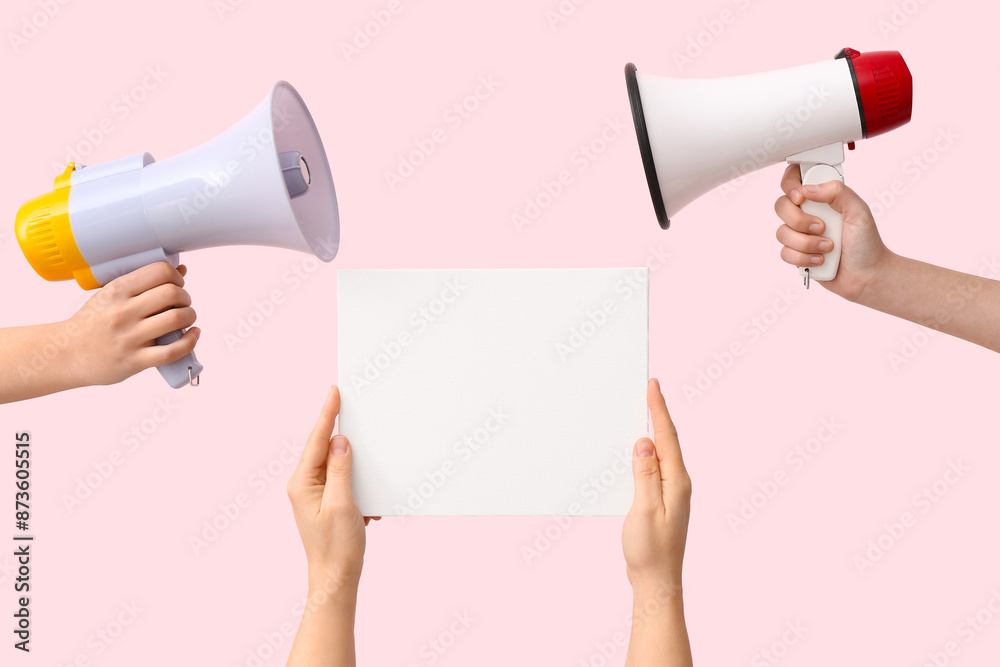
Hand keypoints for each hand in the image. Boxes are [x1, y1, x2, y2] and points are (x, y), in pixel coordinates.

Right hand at [65, 262, 198, 384]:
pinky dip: (190, 341)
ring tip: (186, 318)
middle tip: (182, 303)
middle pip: (172, 294)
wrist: (66, 354)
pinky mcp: (135, 361)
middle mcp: (123, 312)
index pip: (160, 271)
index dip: (176, 277)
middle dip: (185, 297)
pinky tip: (192, 334)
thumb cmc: (92, 323)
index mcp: (117, 291)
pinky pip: (172, 351)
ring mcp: (129, 337)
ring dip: (190, 316)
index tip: (176, 284)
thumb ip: (143, 283)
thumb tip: (181, 268)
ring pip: (176, 319)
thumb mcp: (110, 296)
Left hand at [287, 386, 378, 596]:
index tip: (334, 392)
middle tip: (351, 408)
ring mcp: (314, 495)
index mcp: (302, 483)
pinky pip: (342, 481)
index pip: (316, 441)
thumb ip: (340, 469)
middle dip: (341, 434)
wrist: (335, 579)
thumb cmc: (337, 547)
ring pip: (336, 465)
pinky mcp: (326, 503)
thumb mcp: (342, 503)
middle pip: (324, 449)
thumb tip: (340, 441)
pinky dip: (357, 484)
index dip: (327, 415)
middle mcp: (304, 486)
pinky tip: (367, 500)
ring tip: (365, 463)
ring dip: (354, 466)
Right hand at [622, 379, 690, 595]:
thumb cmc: (650, 551)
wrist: (656, 582)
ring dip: (650, 432)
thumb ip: (645, 474)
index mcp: (676, 482)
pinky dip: (643, 454)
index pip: (667, 436)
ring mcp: (671, 492)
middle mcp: (678, 483)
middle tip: (647, 389)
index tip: (653, 385)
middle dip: (656, 413)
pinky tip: (634, 451)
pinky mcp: (661, 500)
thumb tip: (645, 441)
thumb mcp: (644, 509)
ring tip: (640, 411)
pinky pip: (652, 468)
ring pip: (659, 454)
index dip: (659, 409)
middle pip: (666, 440)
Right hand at [774, 164, 894, 301]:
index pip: (794, 180)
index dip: (790, 185)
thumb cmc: (866, 243)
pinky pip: (785, 253)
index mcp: (822, 198)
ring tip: (828, 248)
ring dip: (807, 243)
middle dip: (799, 220)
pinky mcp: (796, 254)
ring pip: (782, 233)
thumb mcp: (859, 211)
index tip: (800, 197)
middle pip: (781, 206)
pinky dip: (804, 258)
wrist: (866, 275)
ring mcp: (800, 234)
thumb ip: (837, 192)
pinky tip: (821, 259)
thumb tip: (808, 189)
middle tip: (822, 227)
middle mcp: (807, 214)